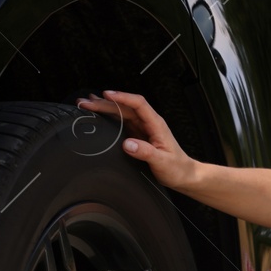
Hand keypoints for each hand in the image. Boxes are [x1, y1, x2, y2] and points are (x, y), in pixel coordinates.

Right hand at [74, 90, 198, 190]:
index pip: (138, 104)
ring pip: (121, 113)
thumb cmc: (177, 168)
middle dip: (105, 103)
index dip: (122, 97)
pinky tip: (99, 115)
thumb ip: (146, 152)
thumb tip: (128, 144)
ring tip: (87, 105)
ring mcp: (142, 129)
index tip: (107, 95)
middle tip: (86, 103)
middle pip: (125, 107)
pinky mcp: (138, 136)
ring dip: (104, 108)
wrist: (184, 176)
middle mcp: (149, 123)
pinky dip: (109, 118)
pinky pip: (121, 123)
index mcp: (156, 124)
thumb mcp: (162, 162)